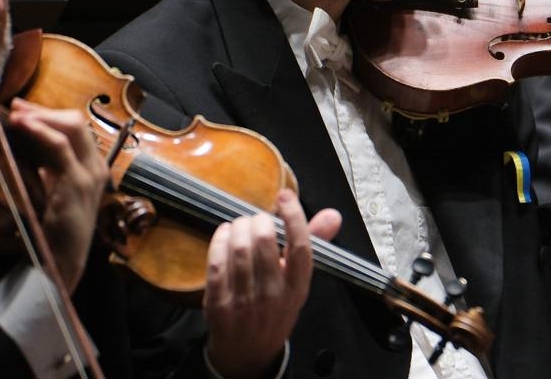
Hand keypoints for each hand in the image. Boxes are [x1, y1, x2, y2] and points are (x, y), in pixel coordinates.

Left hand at [8, 98, 109, 288]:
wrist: (62, 261)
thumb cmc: (54, 232)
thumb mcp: (52, 193)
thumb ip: (47, 171)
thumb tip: (27, 147)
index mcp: (92, 168)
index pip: (75, 129)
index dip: (49, 115)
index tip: (23, 110)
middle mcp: (96, 166)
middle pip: (76, 122)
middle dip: (44, 110)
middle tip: (16, 107)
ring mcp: (89, 173)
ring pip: (71, 127)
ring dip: (41, 116)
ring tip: (16, 113)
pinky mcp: (76, 183)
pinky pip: (61, 146)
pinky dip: (41, 130)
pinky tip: (24, 125)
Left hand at [204, 189, 341, 378]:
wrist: (248, 353)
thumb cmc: (276, 309)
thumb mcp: (298, 282)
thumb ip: (313, 244)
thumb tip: (333, 215)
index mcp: (298, 287)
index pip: (300, 246)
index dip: (293, 216)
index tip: (285, 196)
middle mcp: (274, 295)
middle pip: (265, 240)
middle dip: (258, 219)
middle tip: (257, 219)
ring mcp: (244, 301)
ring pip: (239, 248)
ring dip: (238, 226)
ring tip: (241, 226)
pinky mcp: (218, 304)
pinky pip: (216, 262)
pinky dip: (219, 240)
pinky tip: (225, 235)